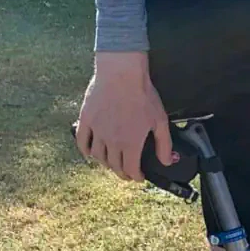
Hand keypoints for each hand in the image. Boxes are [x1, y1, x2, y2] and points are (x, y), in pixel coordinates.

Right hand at [75, 51, 172, 181]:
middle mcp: (112, 142)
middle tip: (127, 172)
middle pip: (114, 166)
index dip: (136, 177)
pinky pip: (82, 141)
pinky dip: (85, 150)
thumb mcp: (160, 121)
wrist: (122, 74)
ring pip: (98, 157)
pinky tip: (89, 153)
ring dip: (105, 163)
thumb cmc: (142, 95)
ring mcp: (97, 131)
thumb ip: (164, 144)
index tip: (139, 176)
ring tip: (111, 162)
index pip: (131, 170)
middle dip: (122, 173)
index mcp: (131, 144)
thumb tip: (167, 162)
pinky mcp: (86, 120)